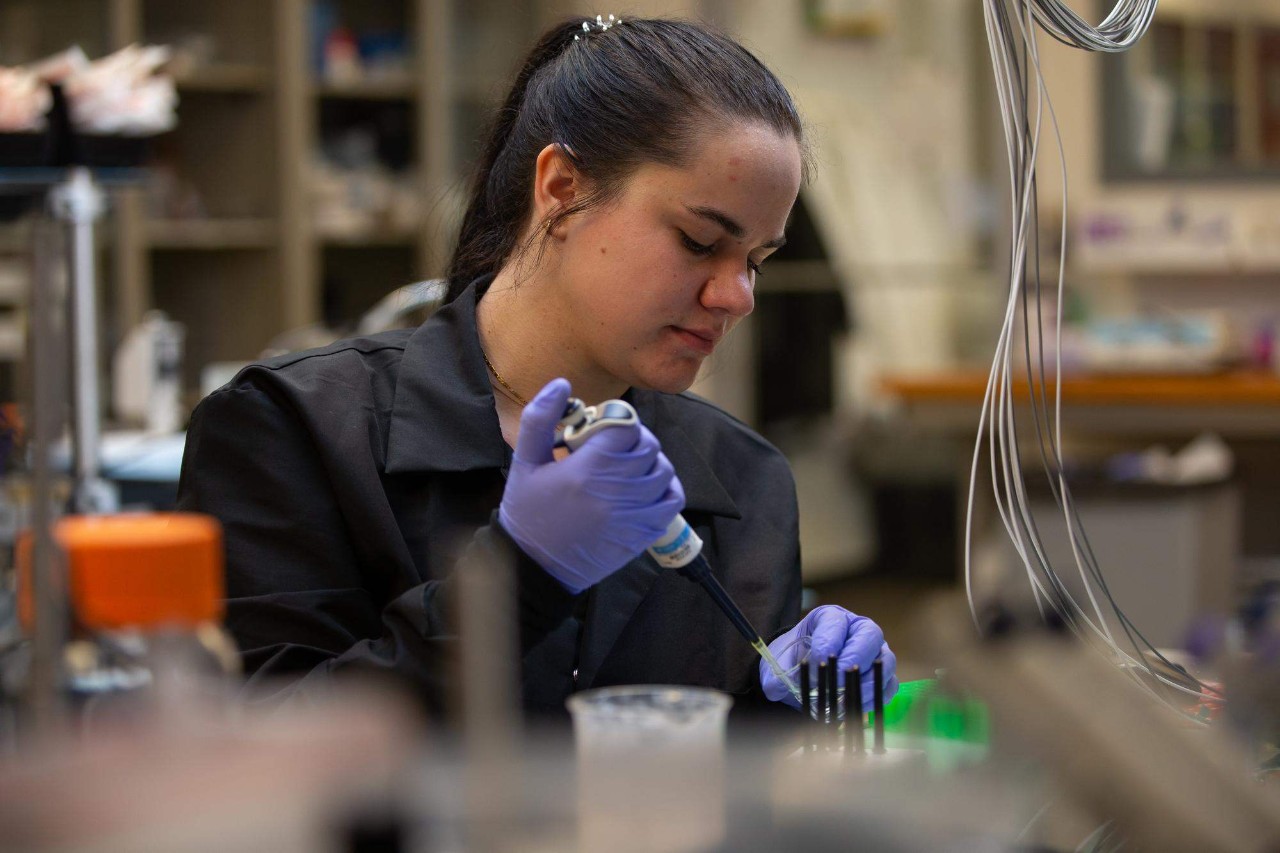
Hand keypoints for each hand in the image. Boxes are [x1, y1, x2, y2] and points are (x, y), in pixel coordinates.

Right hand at [498, 378, 684, 592]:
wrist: (535, 567)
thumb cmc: (527, 511)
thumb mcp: (524, 461)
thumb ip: (540, 419)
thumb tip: (561, 383)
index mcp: (588, 468)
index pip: (626, 426)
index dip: (616, 420)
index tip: (601, 429)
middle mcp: (616, 490)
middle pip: (648, 445)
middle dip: (632, 439)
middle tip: (612, 448)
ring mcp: (634, 514)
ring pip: (663, 470)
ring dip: (649, 462)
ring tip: (626, 468)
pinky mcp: (644, 534)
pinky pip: (672, 500)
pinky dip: (665, 488)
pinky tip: (645, 488)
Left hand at [761, 605, 897, 710]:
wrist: (800, 678)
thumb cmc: (794, 661)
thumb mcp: (778, 664)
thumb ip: (776, 674)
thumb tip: (777, 686)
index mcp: (830, 618)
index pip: (836, 621)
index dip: (829, 641)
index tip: (818, 661)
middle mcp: (857, 630)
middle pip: (869, 634)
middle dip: (855, 656)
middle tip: (839, 676)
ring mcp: (874, 653)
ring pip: (885, 660)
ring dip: (868, 680)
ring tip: (849, 694)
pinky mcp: (881, 677)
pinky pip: (888, 685)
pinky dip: (875, 696)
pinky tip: (857, 706)